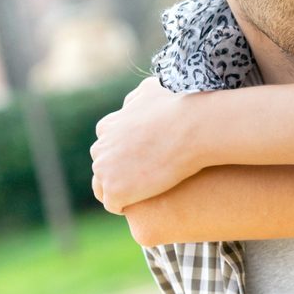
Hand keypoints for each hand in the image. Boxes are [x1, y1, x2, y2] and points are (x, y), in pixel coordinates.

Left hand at [91, 76, 204, 213]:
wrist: (193, 128)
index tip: (141, 157)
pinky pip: (114, 204)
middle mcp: (101, 148)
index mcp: (108, 127)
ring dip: (121, 190)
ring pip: (104, 187)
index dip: (123, 152)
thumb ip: (137, 97)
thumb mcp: (152, 89)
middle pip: (103, 166)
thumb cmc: (179, 106)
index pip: (106, 144)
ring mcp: (106, 171)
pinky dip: (126, 205)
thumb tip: (132, 102)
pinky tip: (144, 203)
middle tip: (145, 177)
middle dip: (119, 171)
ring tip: (143, 194)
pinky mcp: (116, 191)